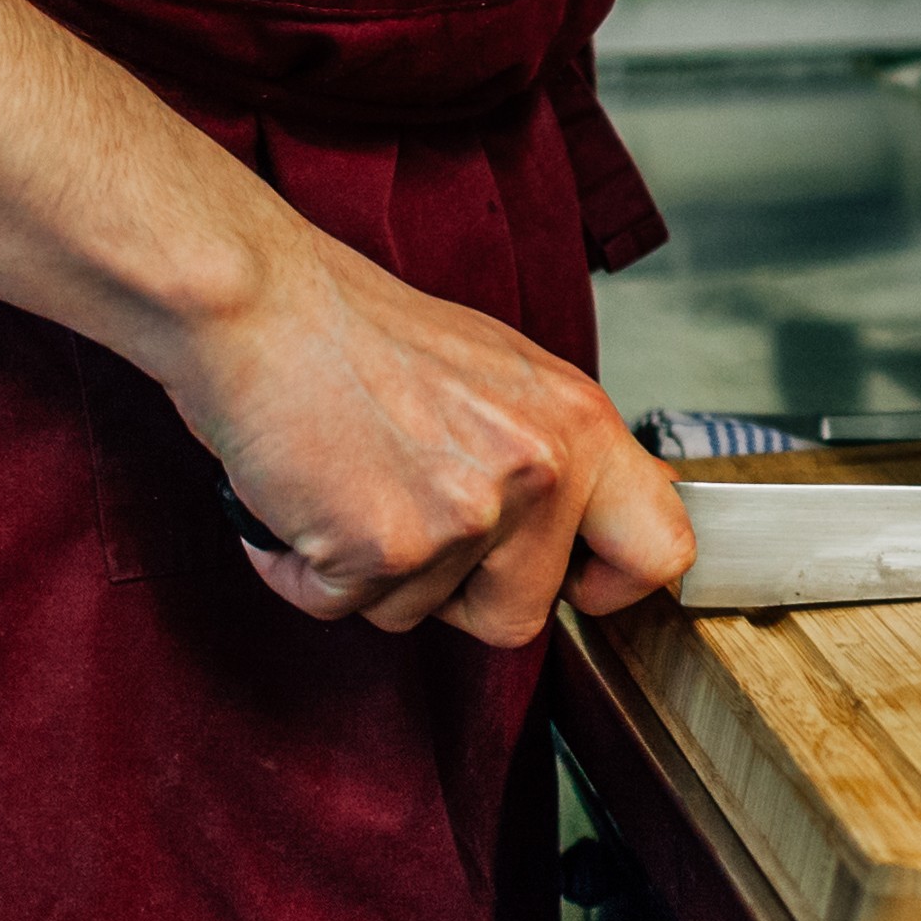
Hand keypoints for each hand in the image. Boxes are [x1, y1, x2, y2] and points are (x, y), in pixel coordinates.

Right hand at [156, 229, 694, 644]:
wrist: (258, 305)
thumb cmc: (364, 336)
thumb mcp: (506, 378)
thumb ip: (560, 450)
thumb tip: (615, 512)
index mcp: (581, 425)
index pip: (662, 548)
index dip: (615, 586)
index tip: (576, 586)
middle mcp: (542, 471)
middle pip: (521, 615)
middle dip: (459, 597)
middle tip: (411, 524)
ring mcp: (469, 514)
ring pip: (420, 615)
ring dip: (373, 572)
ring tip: (347, 482)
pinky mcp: (389, 547)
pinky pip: (343, 606)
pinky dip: (306, 572)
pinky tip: (302, 497)